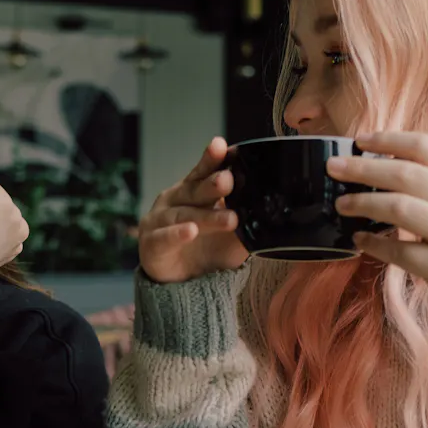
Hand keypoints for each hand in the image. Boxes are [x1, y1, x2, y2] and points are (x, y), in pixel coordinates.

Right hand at [139, 137, 248, 284]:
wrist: (183, 281)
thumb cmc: (207, 248)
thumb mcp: (234, 236)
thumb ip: (249, 221)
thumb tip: (276, 212)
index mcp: (193, 191)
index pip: (203, 172)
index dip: (211, 159)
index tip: (221, 146)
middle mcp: (175, 201)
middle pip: (194, 190)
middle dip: (212, 184)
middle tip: (228, 180)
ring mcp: (160, 221)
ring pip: (185, 215)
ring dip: (207, 217)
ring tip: (230, 219)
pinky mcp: (152, 245)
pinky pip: (164, 238)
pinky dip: (177, 234)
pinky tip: (191, 231)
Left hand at [328, 132, 427, 407]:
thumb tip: (382, 165)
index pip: (427, 147)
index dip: (388, 140)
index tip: (359, 141)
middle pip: (406, 175)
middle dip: (363, 169)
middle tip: (334, 168)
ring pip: (400, 208)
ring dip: (363, 203)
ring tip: (342, 204)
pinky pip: (399, 251)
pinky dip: (374, 243)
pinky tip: (358, 239)